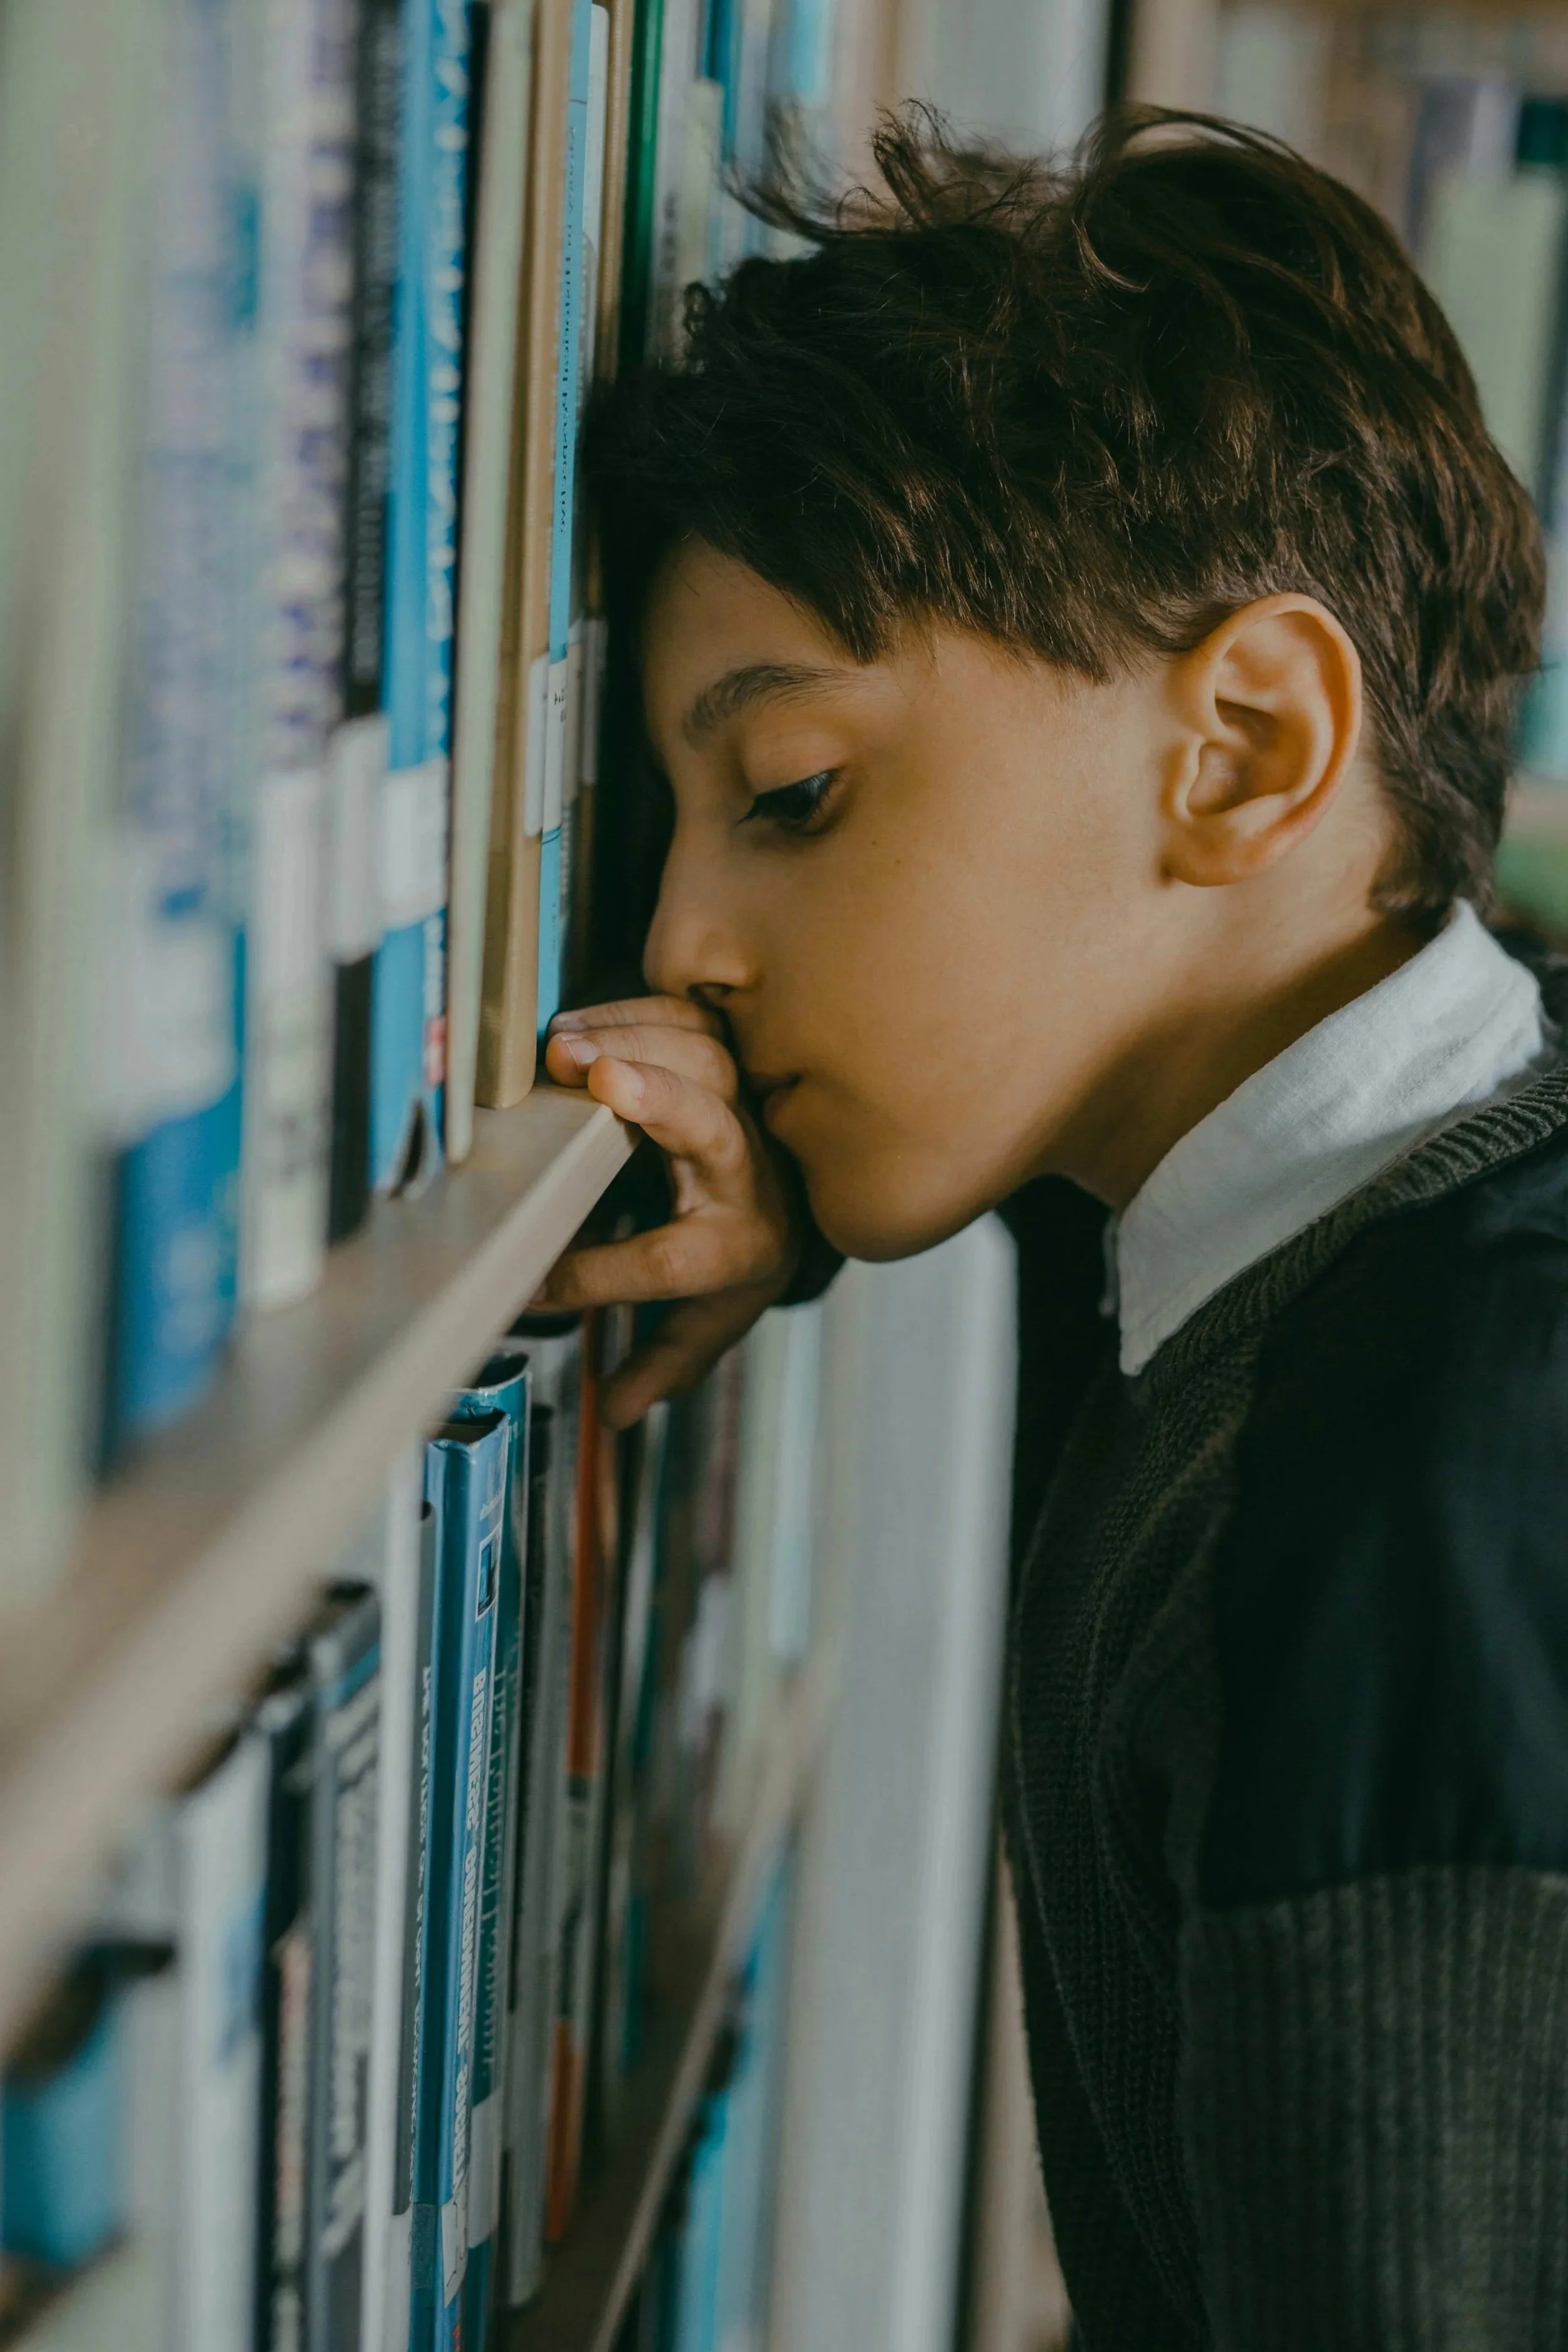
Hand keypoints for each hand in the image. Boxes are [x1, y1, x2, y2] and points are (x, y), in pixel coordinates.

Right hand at [535, 994, 804, 1426]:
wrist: (801, 1194)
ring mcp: (742, 1102)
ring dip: (628, 1042)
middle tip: (590, 1079)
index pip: (671, 1263)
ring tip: (559, 1049)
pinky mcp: (728, 1052)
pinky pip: (685, 1018)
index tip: (530, 1281)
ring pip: (700, 1057)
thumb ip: (660, 1364)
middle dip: (656, 1100)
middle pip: (710, 1126)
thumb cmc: (738, 1259)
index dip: (598, 1274)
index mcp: (741, 1248)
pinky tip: (574, 1024)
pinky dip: (628, 1012)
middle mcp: (748, 1172)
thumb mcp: (708, 1322)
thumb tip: (615, 1412)